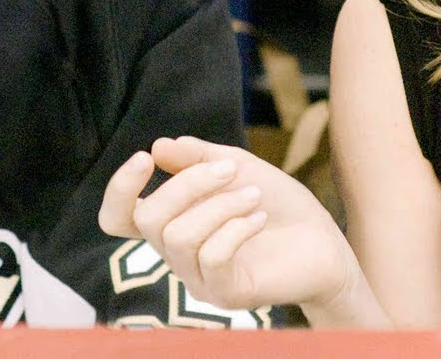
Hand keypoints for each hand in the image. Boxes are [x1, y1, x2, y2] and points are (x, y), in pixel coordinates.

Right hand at [98, 135, 360, 313]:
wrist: (322, 240)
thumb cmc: (275, 203)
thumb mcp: (236, 166)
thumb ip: (197, 157)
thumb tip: (158, 146)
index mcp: (171, 223)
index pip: (118, 218)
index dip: (119, 189)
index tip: (145, 158)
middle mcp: (176, 255)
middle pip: (151, 219)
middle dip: (188, 184)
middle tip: (231, 169)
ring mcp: (198, 279)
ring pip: (180, 236)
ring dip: (220, 205)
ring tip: (254, 195)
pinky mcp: (225, 294)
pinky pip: (211, 257)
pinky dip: (236, 227)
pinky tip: (259, 218)